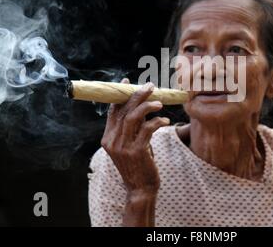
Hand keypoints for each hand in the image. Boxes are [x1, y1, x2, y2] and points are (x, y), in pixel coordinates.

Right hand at [101, 78, 169, 195]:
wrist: (140, 189)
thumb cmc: (138, 165)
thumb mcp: (132, 144)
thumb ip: (133, 127)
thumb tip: (143, 106)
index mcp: (108, 138)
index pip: (113, 112)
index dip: (120, 96)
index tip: (127, 82)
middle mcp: (113, 141)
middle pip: (124, 111)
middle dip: (137, 96)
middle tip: (150, 86)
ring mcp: (123, 147)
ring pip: (133, 118)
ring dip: (147, 106)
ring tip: (159, 102)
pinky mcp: (137, 151)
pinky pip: (147, 130)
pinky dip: (157, 122)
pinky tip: (165, 121)